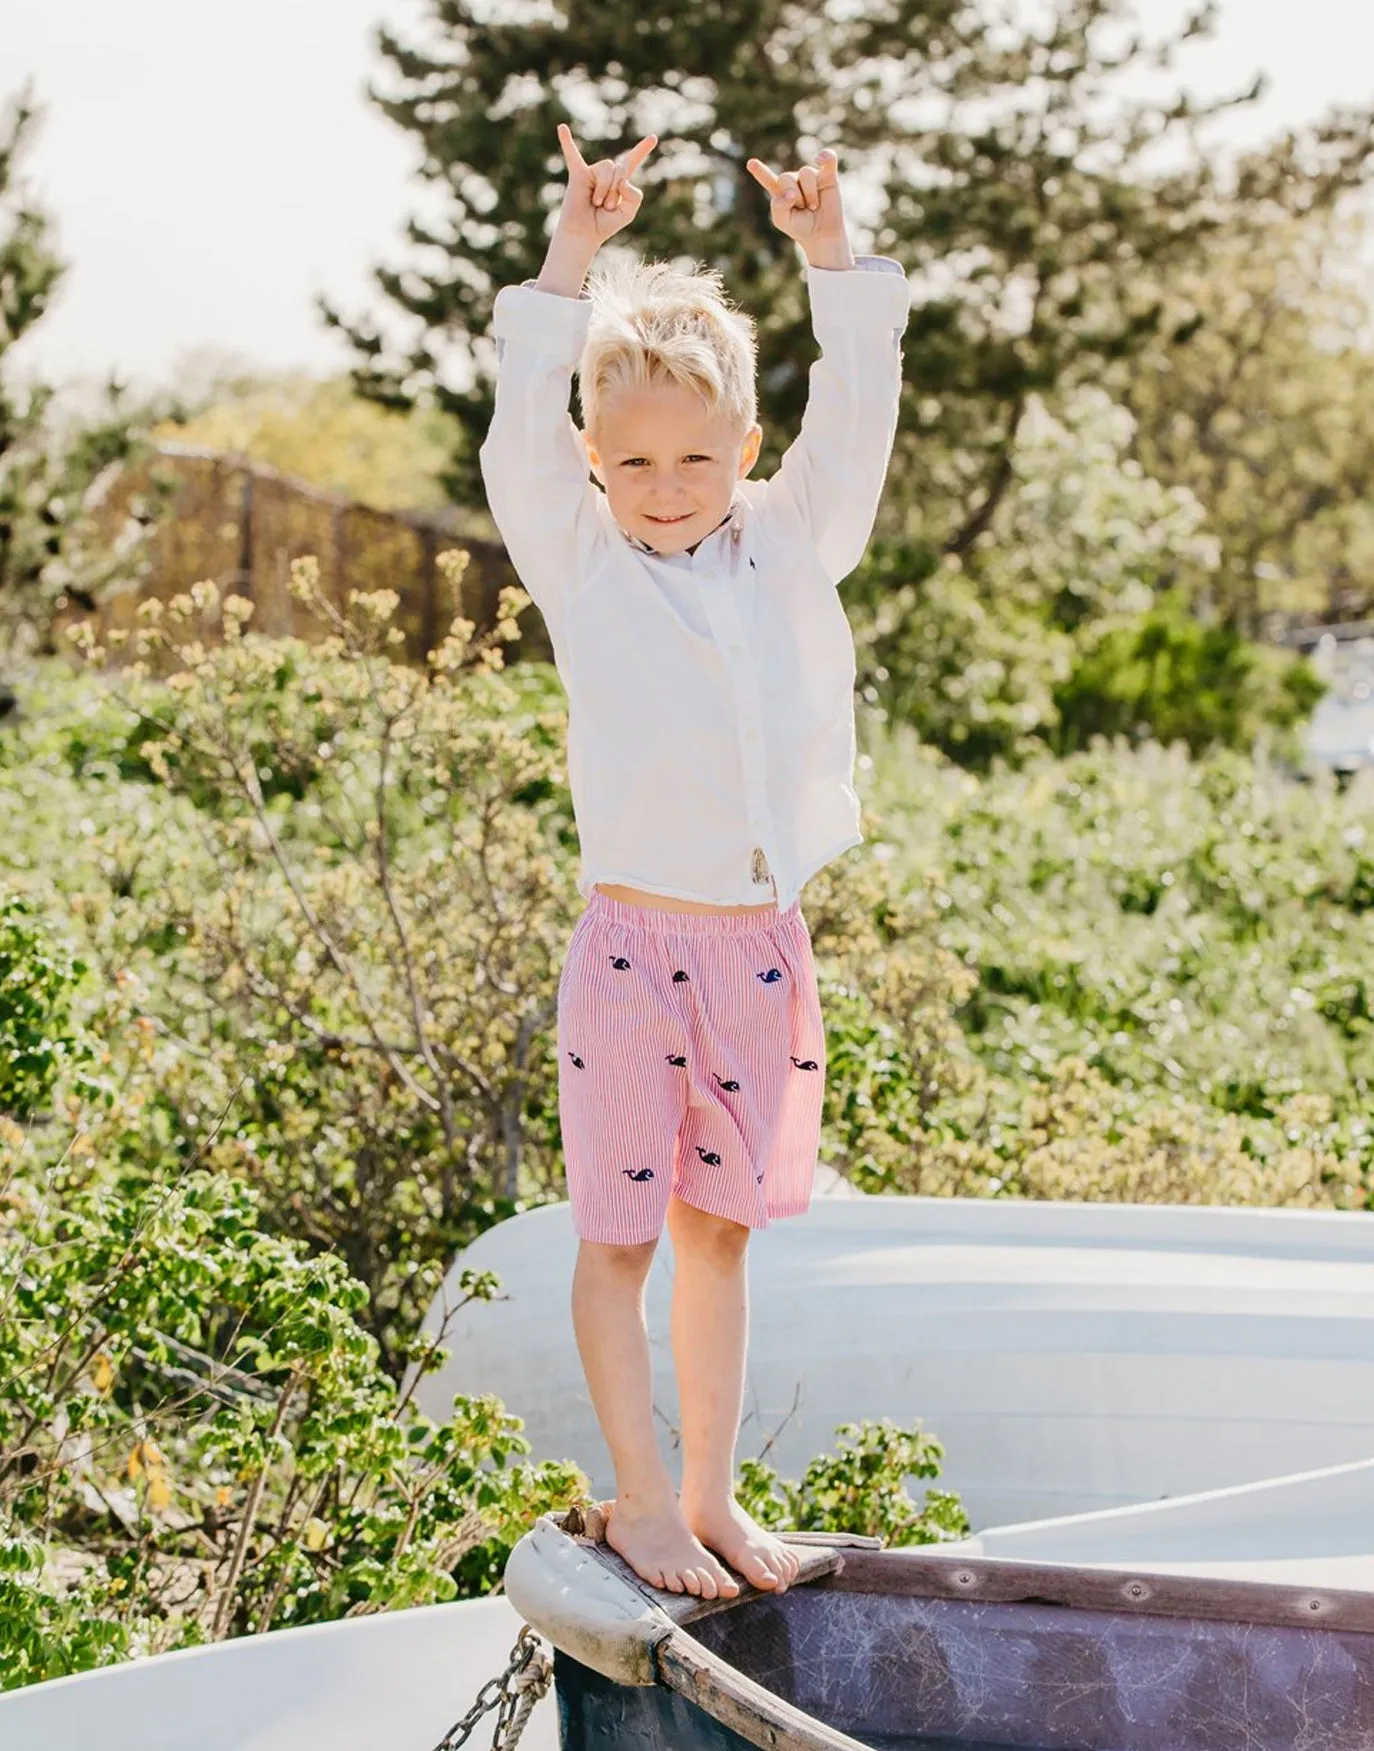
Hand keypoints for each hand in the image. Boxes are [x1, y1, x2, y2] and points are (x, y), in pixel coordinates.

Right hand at [553, 123, 657, 249]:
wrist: (584, 234)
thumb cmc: (604, 224)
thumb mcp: (628, 213)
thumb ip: (635, 196)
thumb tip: (622, 180)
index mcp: (620, 181)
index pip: (632, 160)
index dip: (642, 149)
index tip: (653, 137)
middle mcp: (606, 174)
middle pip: (620, 169)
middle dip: (616, 191)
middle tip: (608, 207)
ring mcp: (591, 173)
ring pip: (607, 168)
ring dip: (604, 189)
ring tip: (596, 203)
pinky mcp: (577, 175)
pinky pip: (573, 155)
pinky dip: (567, 142)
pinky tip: (562, 128)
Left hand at [745, 147, 853, 266]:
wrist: (823, 234)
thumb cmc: (801, 227)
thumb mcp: (782, 221)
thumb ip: (778, 206)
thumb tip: (790, 192)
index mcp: (780, 191)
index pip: (768, 179)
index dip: (760, 172)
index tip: (751, 164)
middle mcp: (794, 180)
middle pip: (786, 177)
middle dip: (794, 196)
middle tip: (802, 209)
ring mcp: (811, 176)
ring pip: (806, 173)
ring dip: (810, 194)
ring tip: (813, 206)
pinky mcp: (828, 175)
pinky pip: (828, 158)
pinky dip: (826, 157)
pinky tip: (821, 159)